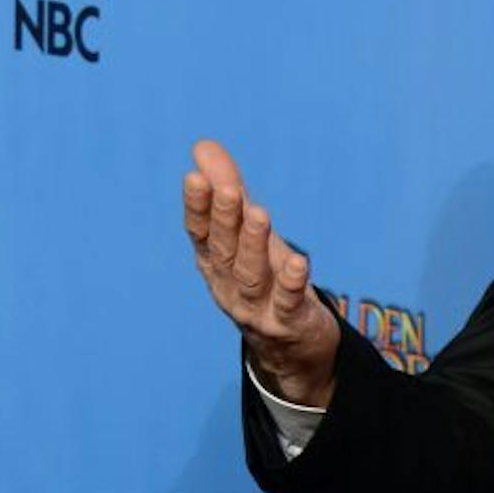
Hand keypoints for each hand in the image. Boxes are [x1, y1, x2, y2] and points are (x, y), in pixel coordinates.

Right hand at [182, 139, 338, 405]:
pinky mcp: (287, 323)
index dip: (197, 207)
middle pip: (224, 251)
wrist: (291, 346)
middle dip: (224, 219)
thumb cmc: (267, 279)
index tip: (195, 176)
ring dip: (253, 244)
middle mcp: (228, 286)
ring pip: (250, 275)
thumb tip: (204, 146)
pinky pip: (288, 302)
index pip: (200, 232)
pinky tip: (298, 260)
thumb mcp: (248, 236)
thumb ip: (229, 192)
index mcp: (214, 263)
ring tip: (259, 213)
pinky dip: (291, 282)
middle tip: (227, 188)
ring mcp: (256, 308)